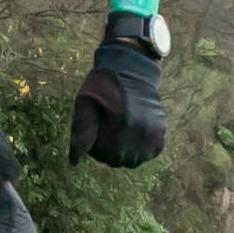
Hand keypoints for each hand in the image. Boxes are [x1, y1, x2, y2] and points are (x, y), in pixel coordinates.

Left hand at [67, 41, 164, 168]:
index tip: (99, 128)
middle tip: (111, 126)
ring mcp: (148, 139)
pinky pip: (150, 153)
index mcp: (112, 134)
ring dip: (128, 150)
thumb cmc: (104, 87)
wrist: (133, 71)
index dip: (97, 146)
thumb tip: (74, 162)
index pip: (102, 157)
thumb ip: (80, 133)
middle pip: (118, 160)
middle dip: (112, 149)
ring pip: (134, 160)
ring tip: (123, 130)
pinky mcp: (159, 134)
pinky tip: (136, 131)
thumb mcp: (85, 105)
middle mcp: (132, 140)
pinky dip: (143, 146)